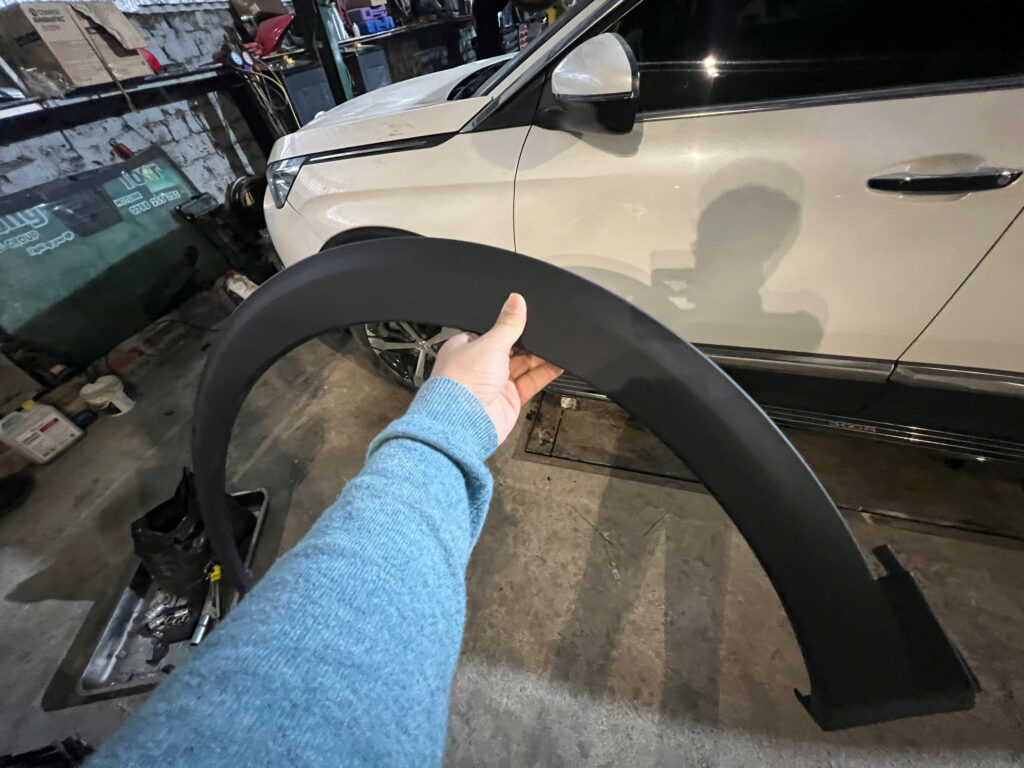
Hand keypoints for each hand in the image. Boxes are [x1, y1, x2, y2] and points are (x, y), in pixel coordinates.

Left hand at [431, 293, 562, 444]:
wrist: (464, 423)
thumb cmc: (461, 383)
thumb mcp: (488, 343)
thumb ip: (507, 324)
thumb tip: (515, 301)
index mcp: (465, 348)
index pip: (490, 332)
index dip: (509, 326)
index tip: (528, 317)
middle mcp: (479, 366)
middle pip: (509, 349)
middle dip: (527, 342)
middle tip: (545, 331)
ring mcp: (494, 384)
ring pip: (522, 366)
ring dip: (539, 357)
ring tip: (556, 345)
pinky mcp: (508, 400)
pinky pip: (530, 383)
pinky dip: (544, 374)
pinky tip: (557, 364)